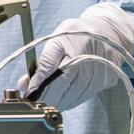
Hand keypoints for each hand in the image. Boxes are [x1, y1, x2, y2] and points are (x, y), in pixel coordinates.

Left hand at [17, 4, 133, 110]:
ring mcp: (97, 70)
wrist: (109, 31)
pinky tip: (65, 97)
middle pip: (60, 86)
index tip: (29, 92)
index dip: (36, 84)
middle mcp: (84, 57)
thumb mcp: (56, 40)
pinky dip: (71, 100)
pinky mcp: (105, 80)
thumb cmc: (77, 35)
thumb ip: (41, 62)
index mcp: (68, 43)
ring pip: (72, 96)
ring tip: (50, 99)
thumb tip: (25, 84)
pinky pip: (84, 97)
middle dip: (45, 96)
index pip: (48, 69)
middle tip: (36, 100)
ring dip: (58, 101)